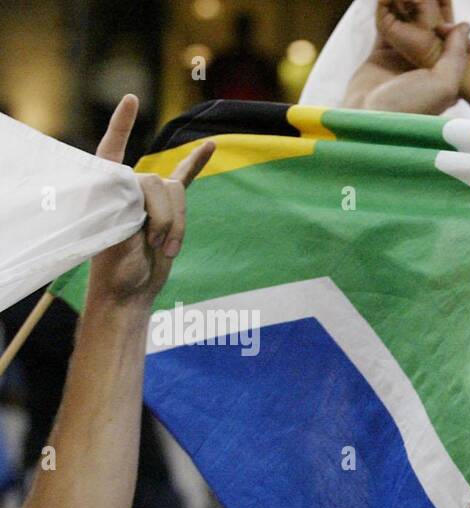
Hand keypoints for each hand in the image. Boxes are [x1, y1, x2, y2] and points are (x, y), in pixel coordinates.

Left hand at [87, 95, 214, 305]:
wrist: (131, 291)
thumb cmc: (116, 266)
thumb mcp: (117, 233)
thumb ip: (130, 201)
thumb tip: (148, 181)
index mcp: (105, 190)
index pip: (112, 150)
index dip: (122, 126)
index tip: (133, 101)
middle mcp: (126, 188)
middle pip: (157, 183)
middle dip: (163, 217)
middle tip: (152, 245)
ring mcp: (149, 198)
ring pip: (177, 194)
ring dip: (176, 226)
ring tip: (165, 250)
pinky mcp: (169, 209)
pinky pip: (185, 181)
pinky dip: (196, 163)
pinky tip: (210, 145)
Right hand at [344, 1, 469, 113]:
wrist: (366, 120)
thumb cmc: (410, 108)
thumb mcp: (444, 85)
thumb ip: (456, 55)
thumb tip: (464, 26)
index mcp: (446, 80)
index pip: (458, 49)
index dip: (457, 32)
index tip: (448, 24)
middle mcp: (426, 70)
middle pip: (435, 34)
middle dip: (434, 15)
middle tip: (431, 2)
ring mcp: (403, 61)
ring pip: (412, 27)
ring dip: (412, 9)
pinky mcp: (381, 55)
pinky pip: (387, 25)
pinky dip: (388, 9)